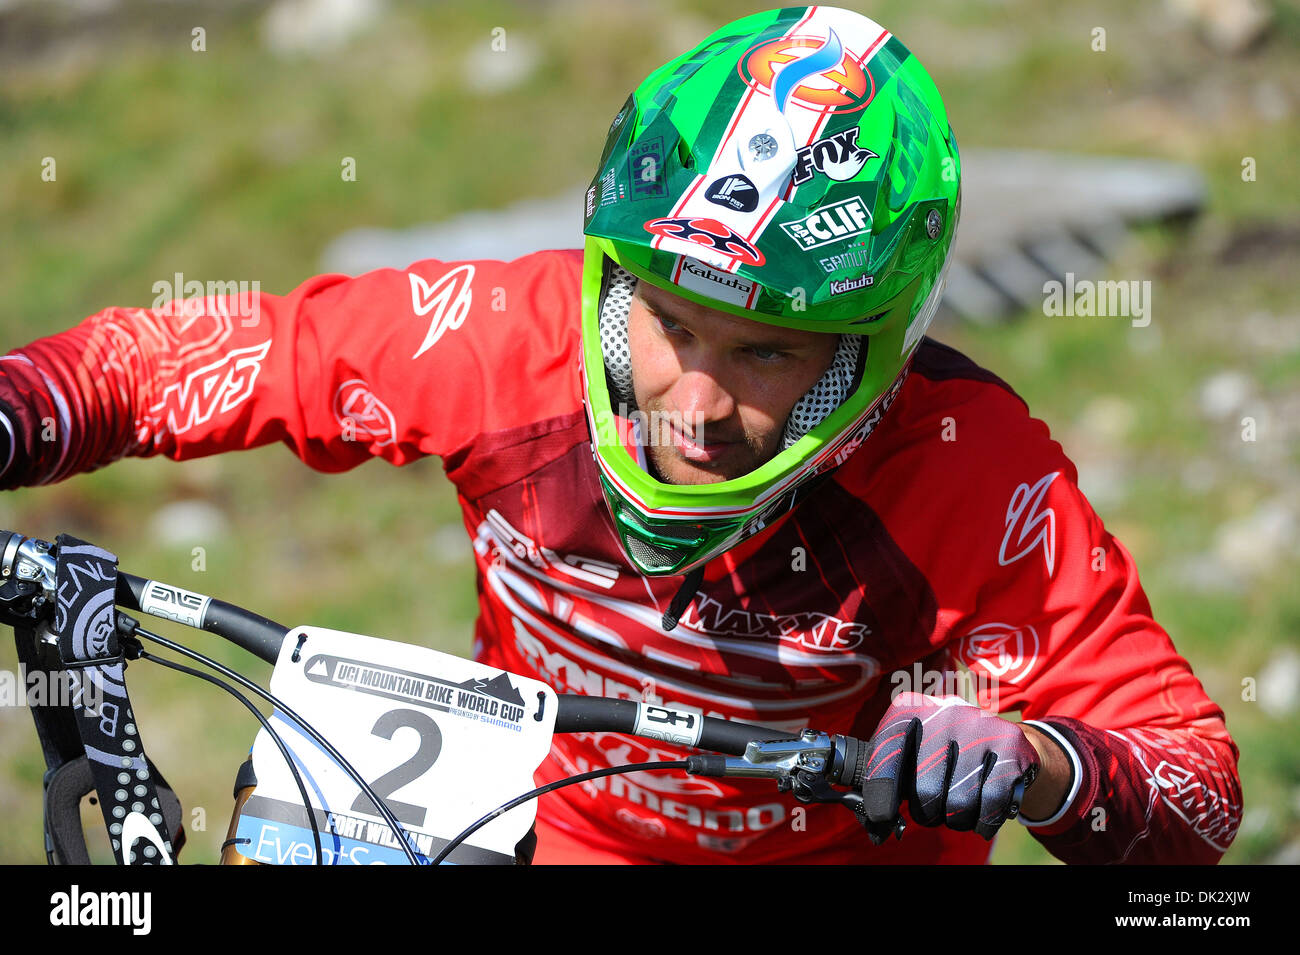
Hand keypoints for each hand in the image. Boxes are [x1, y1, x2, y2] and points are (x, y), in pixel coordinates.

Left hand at [859, 692, 1038, 842]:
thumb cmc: (942, 754)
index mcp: (911, 708)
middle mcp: (944, 710)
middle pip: (925, 788)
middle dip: (927, 812)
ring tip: (958, 808)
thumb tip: (876, 817)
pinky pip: (990, 803)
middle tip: (932, 810)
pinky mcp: (1009, 743)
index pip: (888, 748)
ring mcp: (979, 724)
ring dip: (956, 819)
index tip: (882, 814)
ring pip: (959, 801)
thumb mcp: (912, 752)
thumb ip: (888, 774)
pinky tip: (981, 816)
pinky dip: (983, 821)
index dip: (881, 786)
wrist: (1000, 741)